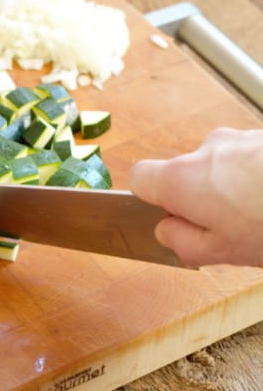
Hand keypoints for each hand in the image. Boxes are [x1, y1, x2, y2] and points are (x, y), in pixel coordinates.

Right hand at [129, 127, 262, 267]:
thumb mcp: (222, 252)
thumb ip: (182, 243)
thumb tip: (167, 233)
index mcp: (183, 179)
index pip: (140, 178)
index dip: (149, 200)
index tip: (168, 218)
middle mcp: (207, 149)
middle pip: (185, 172)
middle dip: (200, 199)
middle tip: (227, 231)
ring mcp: (241, 138)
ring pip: (222, 167)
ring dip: (234, 189)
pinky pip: (250, 159)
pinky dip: (258, 178)